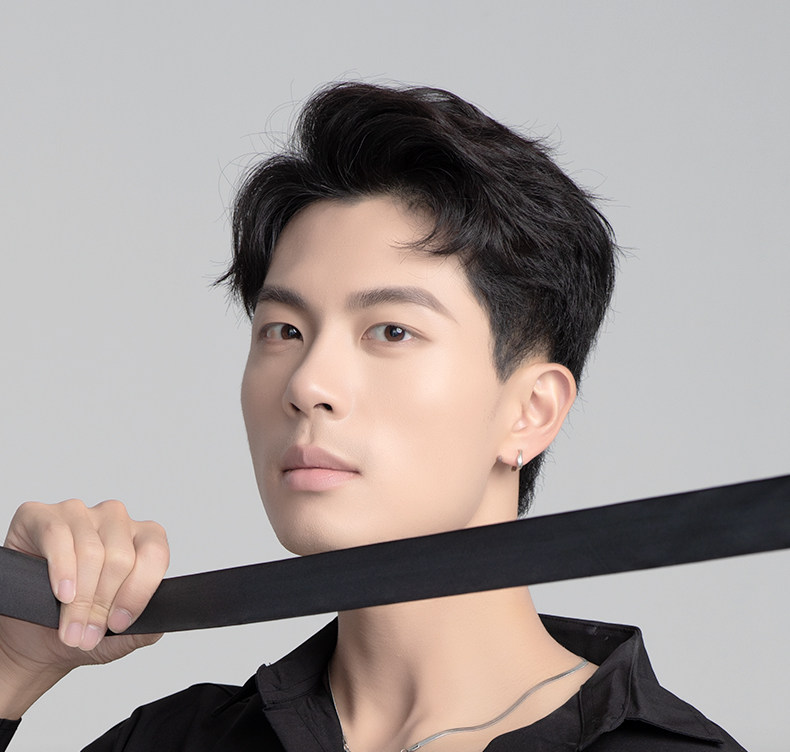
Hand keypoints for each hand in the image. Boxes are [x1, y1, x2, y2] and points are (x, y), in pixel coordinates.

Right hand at [0, 498, 168, 715]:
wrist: (31, 636)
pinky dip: (61, 570)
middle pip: (120, 558)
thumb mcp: (117, 636)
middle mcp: (115, 519)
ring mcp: (79, 513)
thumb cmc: (80, 624)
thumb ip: (143, 628)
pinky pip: (58, 536)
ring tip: (70, 629)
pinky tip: (62, 593)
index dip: (138, 592)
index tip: (119, 623)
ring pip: (90, 552)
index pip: (155, 554)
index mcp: (142, 538)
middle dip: (102, 604)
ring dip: (79, 599)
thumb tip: (156, 624)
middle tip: (86, 635)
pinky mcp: (40, 515)